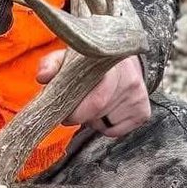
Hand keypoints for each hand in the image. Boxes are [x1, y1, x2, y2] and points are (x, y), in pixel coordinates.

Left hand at [35, 51, 150, 137]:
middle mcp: (131, 80)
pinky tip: (105, 109)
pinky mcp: (143, 112)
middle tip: (73, 109)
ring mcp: (139, 97)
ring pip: (104, 124)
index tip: (65, 113)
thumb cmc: (91, 60)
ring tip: (93, 103)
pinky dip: (104, 126)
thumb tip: (43, 77)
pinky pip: (115, 131)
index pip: (97, 100)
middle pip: (98, 113)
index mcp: (112, 64)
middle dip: (80, 115)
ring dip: (92, 120)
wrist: (123, 58)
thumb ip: (52, 64)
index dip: (77, 112)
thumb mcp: (69, 56)